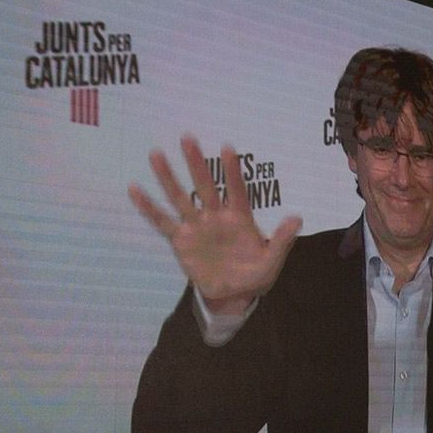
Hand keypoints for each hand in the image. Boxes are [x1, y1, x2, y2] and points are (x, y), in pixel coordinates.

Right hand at [128, 136, 301, 314]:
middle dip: (196, 163)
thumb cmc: (254, 275)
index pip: (237, 190)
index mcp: (240, 218)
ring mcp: (197, 226)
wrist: (232, 295)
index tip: (227, 147)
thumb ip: (282, 241)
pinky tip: (135, 189)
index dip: (232, 170)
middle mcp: (216, 216)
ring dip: (168, 177)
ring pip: (180, 197)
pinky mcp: (181, 240)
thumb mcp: (271, 261)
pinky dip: (148, 207)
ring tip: (156, 154)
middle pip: (205, 185)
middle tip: (188, 137)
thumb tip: (297, 218)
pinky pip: (162, 222)